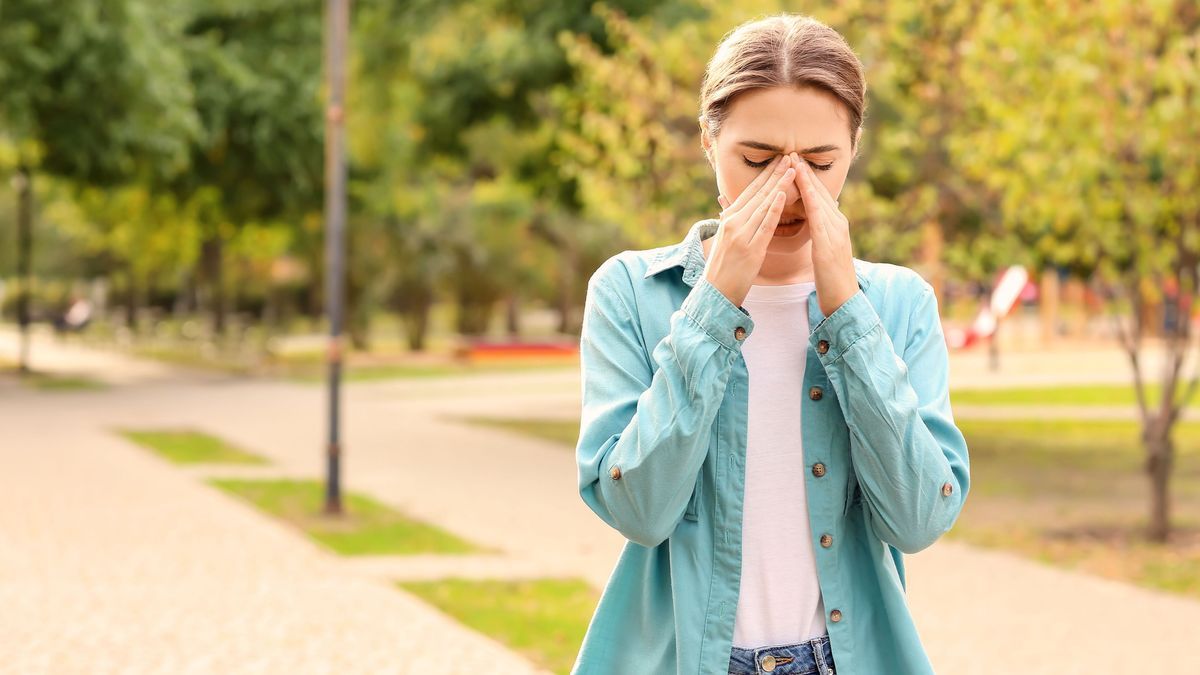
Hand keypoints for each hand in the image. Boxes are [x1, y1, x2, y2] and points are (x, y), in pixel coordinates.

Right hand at [703, 154, 796, 306]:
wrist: (715, 294)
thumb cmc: (723, 270)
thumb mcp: (726, 241)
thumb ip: (734, 224)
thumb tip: (735, 211)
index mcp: (728, 219)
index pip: (750, 191)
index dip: (766, 175)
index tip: (779, 160)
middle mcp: (733, 222)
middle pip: (757, 193)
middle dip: (775, 173)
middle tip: (789, 155)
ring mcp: (741, 234)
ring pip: (763, 204)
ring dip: (779, 185)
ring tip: (792, 169)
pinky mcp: (750, 248)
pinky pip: (764, 225)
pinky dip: (773, 209)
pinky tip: (782, 195)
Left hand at [792, 152, 857, 316]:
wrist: (844, 300)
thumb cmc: (830, 278)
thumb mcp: (824, 249)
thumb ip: (820, 231)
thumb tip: (815, 217)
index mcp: (834, 224)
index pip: (818, 195)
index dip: (806, 178)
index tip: (792, 161)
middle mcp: (837, 223)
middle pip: (820, 192)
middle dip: (805, 172)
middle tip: (791, 152)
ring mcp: (836, 232)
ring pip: (820, 199)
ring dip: (807, 180)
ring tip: (794, 162)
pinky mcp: (830, 243)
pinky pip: (819, 217)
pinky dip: (811, 200)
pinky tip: (803, 189)